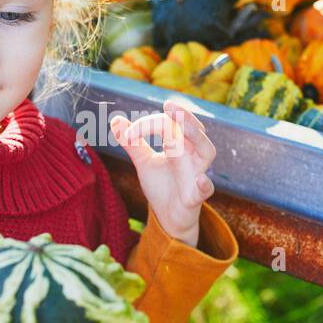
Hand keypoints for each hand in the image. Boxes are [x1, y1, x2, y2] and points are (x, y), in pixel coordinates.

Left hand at [109, 98, 216, 248]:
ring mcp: (196, 174)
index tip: (126, 135)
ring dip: (197, 137)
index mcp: (179, 143)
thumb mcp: (144, 162)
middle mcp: (191, 155)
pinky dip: (205, 184)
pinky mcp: (194, 197)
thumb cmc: (161, 185)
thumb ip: (133, 142)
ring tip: (184, 128)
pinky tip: (200, 180)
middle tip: (169, 105)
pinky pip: (205, 189)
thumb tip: (115, 120)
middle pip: (195, 130)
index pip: (168, 124)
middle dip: (184, 116)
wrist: (167, 217)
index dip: (147, 125)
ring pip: (207, 152)